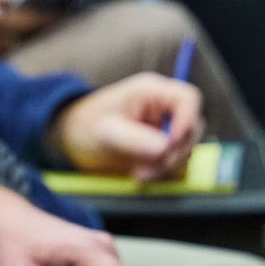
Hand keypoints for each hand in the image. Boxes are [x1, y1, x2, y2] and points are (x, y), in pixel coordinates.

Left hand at [47, 73, 202, 182]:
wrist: (72, 138)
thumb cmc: (85, 125)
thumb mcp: (106, 131)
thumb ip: (135, 139)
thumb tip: (165, 148)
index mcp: (151, 91)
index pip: (188, 98)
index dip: (187, 121)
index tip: (170, 144)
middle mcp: (162, 106)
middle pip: (192, 126)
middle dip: (175, 152)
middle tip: (150, 169)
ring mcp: (164, 125)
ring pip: (185, 146)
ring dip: (168, 165)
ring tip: (140, 175)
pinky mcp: (161, 144)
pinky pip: (175, 159)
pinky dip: (163, 170)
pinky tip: (141, 175)